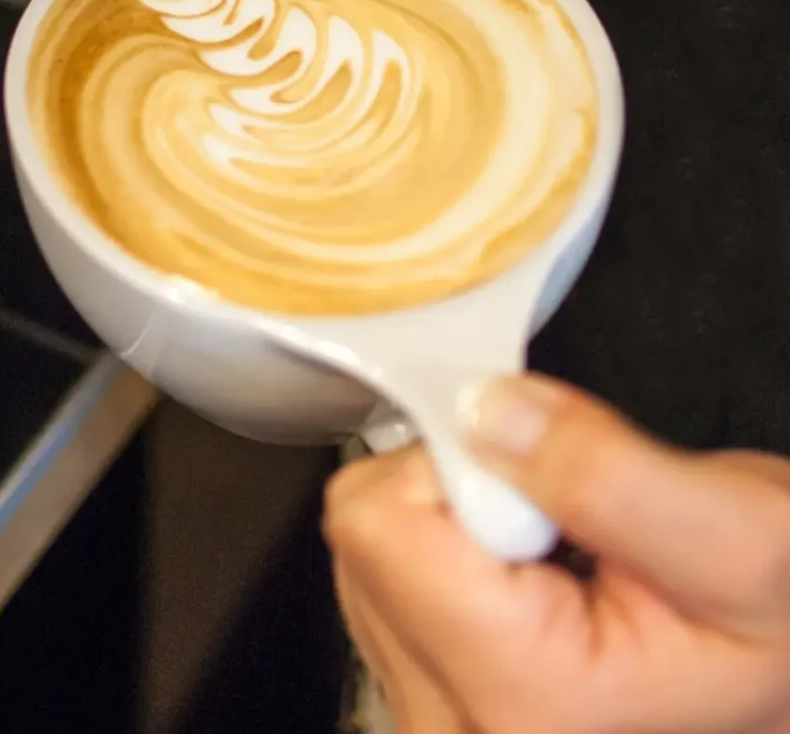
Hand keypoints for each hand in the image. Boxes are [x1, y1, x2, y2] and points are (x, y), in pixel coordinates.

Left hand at [324, 375, 789, 733]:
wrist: (775, 669)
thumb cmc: (775, 624)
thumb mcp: (741, 537)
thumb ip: (604, 470)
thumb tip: (481, 411)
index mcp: (517, 702)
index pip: (378, 520)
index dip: (462, 464)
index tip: (539, 481)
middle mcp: (449, 726)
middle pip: (364, 531)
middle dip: (460, 492)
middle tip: (560, 527)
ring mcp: (428, 712)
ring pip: (368, 545)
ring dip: (457, 521)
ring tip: (555, 558)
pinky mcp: (420, 688)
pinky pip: (381, 572)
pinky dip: (447, 551)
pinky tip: (526, 579)